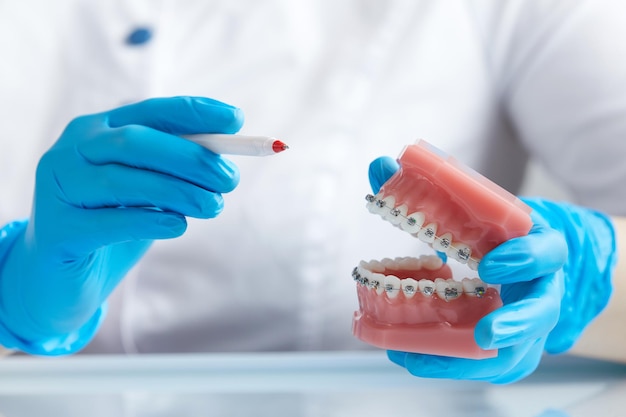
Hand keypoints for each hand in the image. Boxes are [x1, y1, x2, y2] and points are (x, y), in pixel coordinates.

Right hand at [0, 96, 242, 354]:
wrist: (60, 280)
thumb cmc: (114, 225)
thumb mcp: (147, 191)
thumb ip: (175, 171)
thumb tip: (225, 160)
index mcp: (97, 131)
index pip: (150, 111)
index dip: (194, 113)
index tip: (236, 119)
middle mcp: (71, 151)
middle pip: (135, 143)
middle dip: (191, 158)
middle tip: (229, 179)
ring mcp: (58, 190)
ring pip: (123, 181)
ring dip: (179, 192)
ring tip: (214, 206)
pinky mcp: (57, 231)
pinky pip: (109, 222)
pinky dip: (151, 221)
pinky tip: (178, 226)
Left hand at [370, 156, 617, 382]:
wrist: (524, 256)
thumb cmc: (494, 230)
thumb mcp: (475, 207)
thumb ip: (426, 188)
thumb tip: (380, 166)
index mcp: (536, 245)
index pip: (547, 252)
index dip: (525, 259)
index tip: (490, 265)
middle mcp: (539, 287)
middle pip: (543, 311)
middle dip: (517, 324)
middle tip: (487, 334)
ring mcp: (528, 321)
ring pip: (518, 350)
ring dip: (474, 361)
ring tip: (423, 361)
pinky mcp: (512, 344)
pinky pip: (490, 364)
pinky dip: (453, 366)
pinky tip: (412, 360)